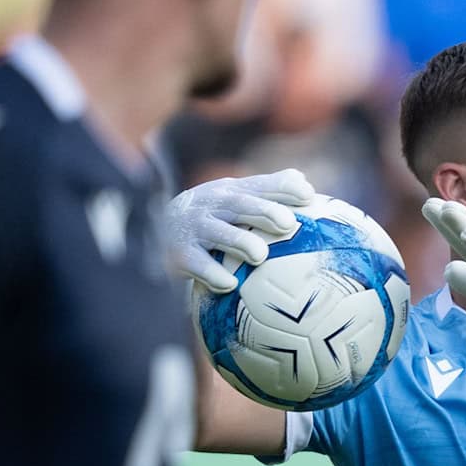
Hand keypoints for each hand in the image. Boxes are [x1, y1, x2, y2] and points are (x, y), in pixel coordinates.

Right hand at [166, 169, 313, 292]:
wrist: (157, 231)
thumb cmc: (212, 216)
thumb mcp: (234, 197)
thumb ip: (267, 190)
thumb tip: (303, 181)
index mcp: (231, 191)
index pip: (260, 185)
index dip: (283, 189)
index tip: (308, 196)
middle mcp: (212, 205)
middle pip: (239, 204)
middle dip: (264, 211)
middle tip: (288, 223)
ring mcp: (195, 229)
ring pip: (218, 233)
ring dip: (240, 242)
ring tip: (260, 255)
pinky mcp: (180, 254)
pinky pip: (197, 264)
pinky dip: (212, 273)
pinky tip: (229, 284)